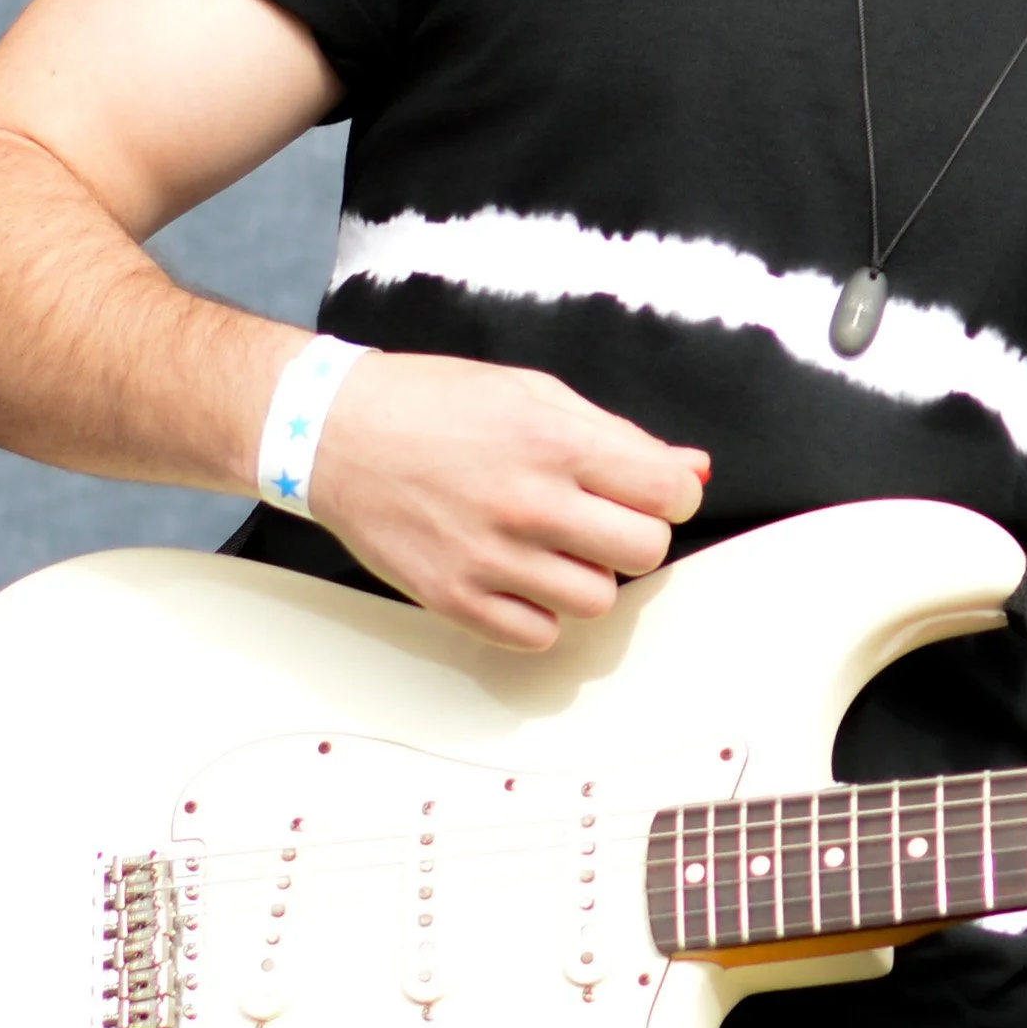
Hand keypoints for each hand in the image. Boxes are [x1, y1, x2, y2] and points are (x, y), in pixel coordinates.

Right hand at [306, 352, 709, 649]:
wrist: (334, 433)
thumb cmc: (432, 403)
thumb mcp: (534, 393)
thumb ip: (619, 436)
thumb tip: (692, 468)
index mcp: (555, 442)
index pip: (668, 494)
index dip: (669, 493)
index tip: (649, 491)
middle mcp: (528, 503)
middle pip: (644, 553)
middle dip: (634, 535)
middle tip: (600, 519)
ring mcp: (490, 558)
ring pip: (596, 601)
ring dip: (586, 575)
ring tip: (551, 545)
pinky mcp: (454, 599)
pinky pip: (538, 634)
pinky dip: (539, 612)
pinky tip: (517, 575)